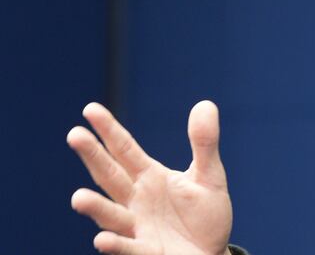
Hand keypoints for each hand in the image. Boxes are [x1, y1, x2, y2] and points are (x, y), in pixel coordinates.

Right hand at [67, 100, 232, 254]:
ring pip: (111, 215)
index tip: (90, 109)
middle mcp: (136, 200)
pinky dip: (116, 244)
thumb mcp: (209, 176)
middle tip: (74, 135)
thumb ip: (204, 143)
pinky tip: (102, 240)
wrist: (212, 254)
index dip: (109, 130)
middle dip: (93, 157)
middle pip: (110, 176)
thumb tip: (206, 103)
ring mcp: (137, 227)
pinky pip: (129, 248)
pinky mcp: (147, 253)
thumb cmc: (205, 214)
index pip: (125, 149)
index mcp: (149, 177)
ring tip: (78, 198)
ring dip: (95, 207)